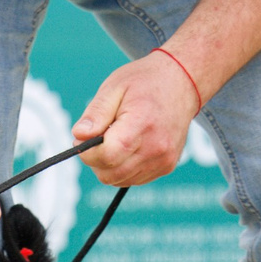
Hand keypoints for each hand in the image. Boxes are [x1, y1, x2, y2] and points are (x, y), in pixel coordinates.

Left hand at [74, 52, 201, 187]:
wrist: (182, 82)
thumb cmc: (145, 82)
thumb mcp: (114, 87)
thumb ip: (95, 113)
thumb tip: (78, 136)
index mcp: (142, 125)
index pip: (107, 156)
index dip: (88, 152)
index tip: (83, 137)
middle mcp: (156, 148)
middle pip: (111, 174)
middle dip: (95, 160)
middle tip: (96, 137)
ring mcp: (164, 160)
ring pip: (120, 180)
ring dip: (109, 165)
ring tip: (115, 138)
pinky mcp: (167, 166)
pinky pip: (134, 179)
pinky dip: (123, 167)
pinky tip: (128, 146)